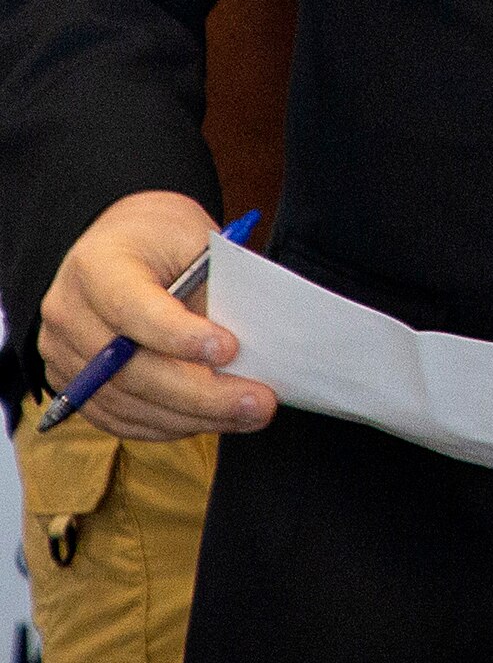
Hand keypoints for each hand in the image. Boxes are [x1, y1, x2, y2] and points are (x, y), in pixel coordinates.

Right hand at [37, 192, 259, 440]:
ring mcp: (63, 354)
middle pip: (128, 370)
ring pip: (125, 403)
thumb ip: (212, 290)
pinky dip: (167, 425)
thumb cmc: (163, 237)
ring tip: (247, 414)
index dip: (179, 335)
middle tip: (258, 402)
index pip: (131, 309)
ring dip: (192, 417)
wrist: (121, 242)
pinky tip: (211, 420)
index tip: (230, 349)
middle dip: (200, 393)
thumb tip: (247, 351)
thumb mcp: (194, 239)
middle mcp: (68, 313)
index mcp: (95, 266)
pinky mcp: (72, 384)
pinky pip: (117, 418)